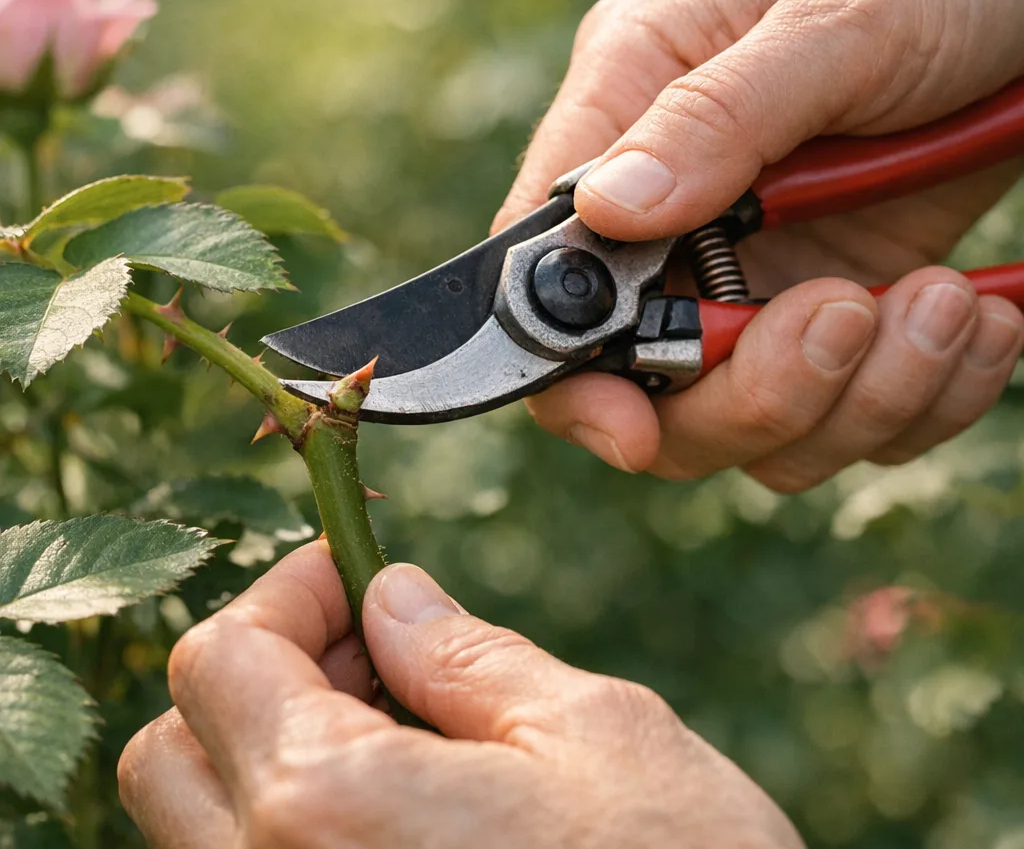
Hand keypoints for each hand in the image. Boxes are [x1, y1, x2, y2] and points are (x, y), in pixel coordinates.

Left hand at [119, 541, 804, 847]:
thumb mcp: (587, 732)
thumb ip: (463, 656)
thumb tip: (388, 594)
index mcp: (327, 807)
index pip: (222, 660)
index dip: (284, 592)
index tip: (352, 571)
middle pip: (175, 750)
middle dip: (261, 669)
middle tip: (373, 647)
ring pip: (203, 825)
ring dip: (276, 746)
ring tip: (404, 727)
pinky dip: (301, 819)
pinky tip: (407, 807)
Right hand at [494, 0, 1023, 490]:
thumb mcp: (833, 20)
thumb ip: (713, 118)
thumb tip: (606, 214)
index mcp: (629, 114)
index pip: (544, 274)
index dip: (569, 374)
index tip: (634, 430)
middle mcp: (677, 214)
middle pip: (651, 387)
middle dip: (754, 393)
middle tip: (845, 314)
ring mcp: (759, 275)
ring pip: (761, 427)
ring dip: (862, 397)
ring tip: (944, 301)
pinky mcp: (839, 311)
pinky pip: (854, 421)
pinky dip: (924, 400)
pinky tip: (976, 317)